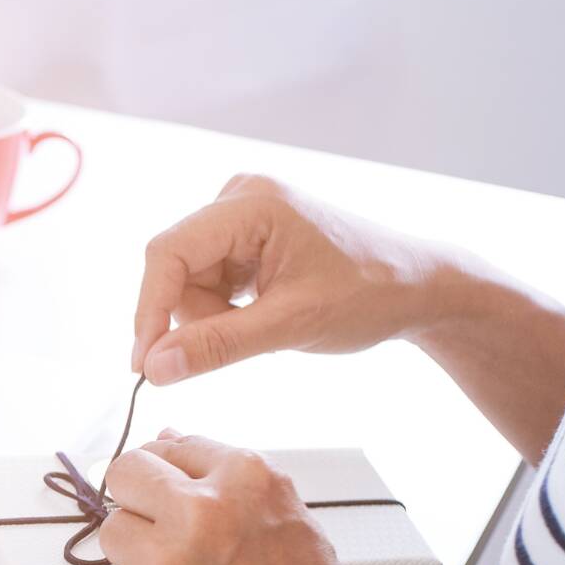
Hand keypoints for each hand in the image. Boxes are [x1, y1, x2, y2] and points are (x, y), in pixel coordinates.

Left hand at [96, 432, 401, 564]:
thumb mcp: (295, 534)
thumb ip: (231, 487)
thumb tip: (169, 440)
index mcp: (249, 482)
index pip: (173, 446)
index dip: (171, 477)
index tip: (175, 499)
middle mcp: (200, 514)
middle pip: (127, 474)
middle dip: (139, 500)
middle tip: (165, 539)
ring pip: (113, 532)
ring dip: (139, 558)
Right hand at [131, 174, 462, 385]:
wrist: (418, 287)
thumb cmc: (369, 296)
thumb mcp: (290, 327)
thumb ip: (217, 346)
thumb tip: (155, 369)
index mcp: (252, 204)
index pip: (167, 254)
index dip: (149, 311)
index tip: (146, 365)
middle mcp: (240, 195)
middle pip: (176, 267)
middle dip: (195, 315)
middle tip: (238, 343)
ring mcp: (243, 211)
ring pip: (189, 278)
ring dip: (212, 315)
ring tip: (266, 323)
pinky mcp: (247, 231)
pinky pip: (209, 277)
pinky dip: (226, 306)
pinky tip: (265, 310)